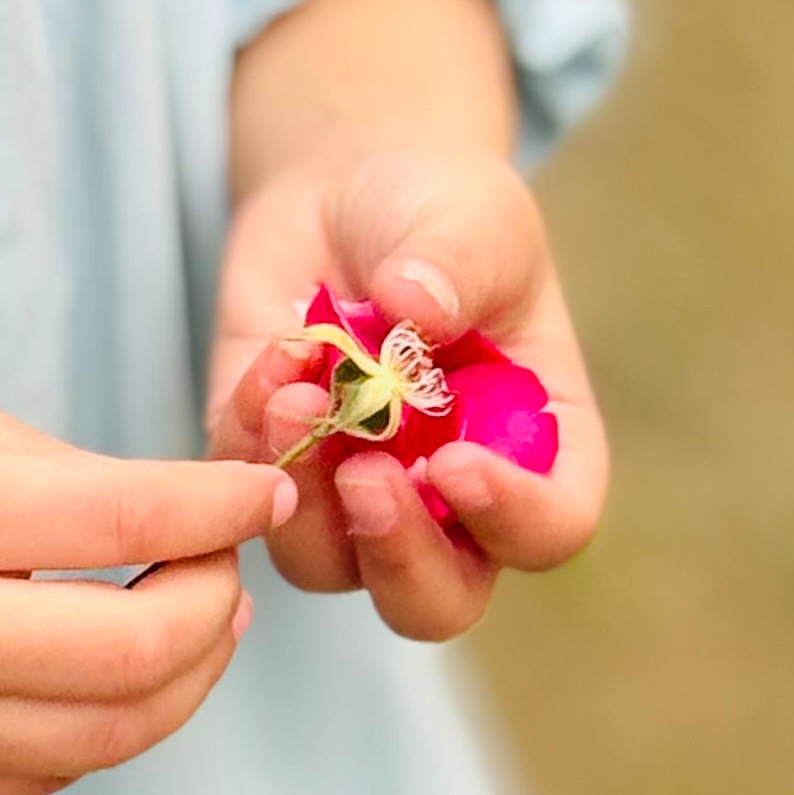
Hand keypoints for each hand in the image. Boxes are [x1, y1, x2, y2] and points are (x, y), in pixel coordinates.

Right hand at [0, 390, 292, 794]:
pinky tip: (96, 674)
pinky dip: (98, 724)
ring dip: (179, 677)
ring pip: (111, 736)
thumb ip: (66, 477)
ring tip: (186, 623)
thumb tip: (196, 527)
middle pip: (142, 654)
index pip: (128, 526)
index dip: (221, 510)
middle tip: (219, 568)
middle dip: (214, 606)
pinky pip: (46, 775)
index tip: (263, 493)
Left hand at [207, 146, 606, 641]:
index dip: (511, 520)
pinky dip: (248, 441)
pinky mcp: (271, 471)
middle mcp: (449, 501)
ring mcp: (354, 498)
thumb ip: (457, 263)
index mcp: (535, 449)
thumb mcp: (470, 216)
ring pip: (325, 566)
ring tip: (294, 388)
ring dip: (302, 498)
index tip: (457, 462)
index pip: (546, 530)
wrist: (342, 193)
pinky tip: (269, 359)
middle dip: (397, 559)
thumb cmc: (436, 213)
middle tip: (363, 476)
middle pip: (434, 601)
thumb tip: (415, 308)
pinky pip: (247, 500)